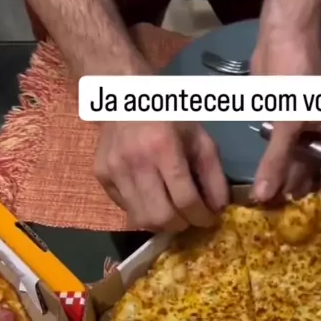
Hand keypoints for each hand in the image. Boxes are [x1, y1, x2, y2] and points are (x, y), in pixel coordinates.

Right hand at [94, 121, 228, 231]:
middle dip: (181, 224)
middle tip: (190, 218)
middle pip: (161, 217)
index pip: (185, 199)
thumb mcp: (199, 138)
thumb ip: (214, 175)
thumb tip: (218, 209)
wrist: (125, 96)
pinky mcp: (102, 176)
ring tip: (173, 212)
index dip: (201, 216)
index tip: (209, 218)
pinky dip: (143, 212)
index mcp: (163, 147)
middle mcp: (135, 161)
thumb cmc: (169, 116)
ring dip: (162, 224)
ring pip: (141, 219)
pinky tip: (153, 199)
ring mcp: (115, 170)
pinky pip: (126, 209)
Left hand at [250, 33, 320, 201]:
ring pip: (300, 169)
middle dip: (303, 188)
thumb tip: (264, 195)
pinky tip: (262, 182)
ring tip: (266, 197)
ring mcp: (308, 138)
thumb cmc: (296, 76)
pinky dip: (275, 169)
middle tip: (279, 201)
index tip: (319, 182)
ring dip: (285, 182)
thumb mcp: (288, 122)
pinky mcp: (288, 133)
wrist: (279, 40)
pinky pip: (285, 157)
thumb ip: (277, 159)